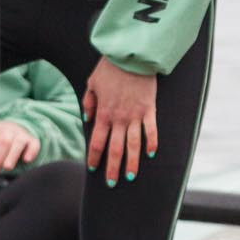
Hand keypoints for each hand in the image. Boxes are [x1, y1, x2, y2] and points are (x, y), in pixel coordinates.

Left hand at [0, 120, 39, 175]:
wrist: (15, 127)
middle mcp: (6, 129)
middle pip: (2, 142)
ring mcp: (20, 134)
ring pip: (17, 143)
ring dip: (12, 156)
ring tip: (7, 168)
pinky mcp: (32, 140)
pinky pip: (33, 144)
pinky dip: (30, 152)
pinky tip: (26, 160)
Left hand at [82, 56, 158, 186]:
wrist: (131, 55)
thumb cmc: (110, 68)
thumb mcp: (91, 83)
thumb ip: (89, 102)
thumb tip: (87, 119)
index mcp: (103, 113)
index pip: (97, 142)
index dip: (95, 157)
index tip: (93, 169)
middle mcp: (119, 118)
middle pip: (115, 149)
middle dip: (112, 168)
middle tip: (111, 184)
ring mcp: (135, 116)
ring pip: (133, 145)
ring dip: (132, 162)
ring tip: (131, 177)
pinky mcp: (149, 110)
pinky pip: (151, 131)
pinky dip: (152, 143)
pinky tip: (151, 155)